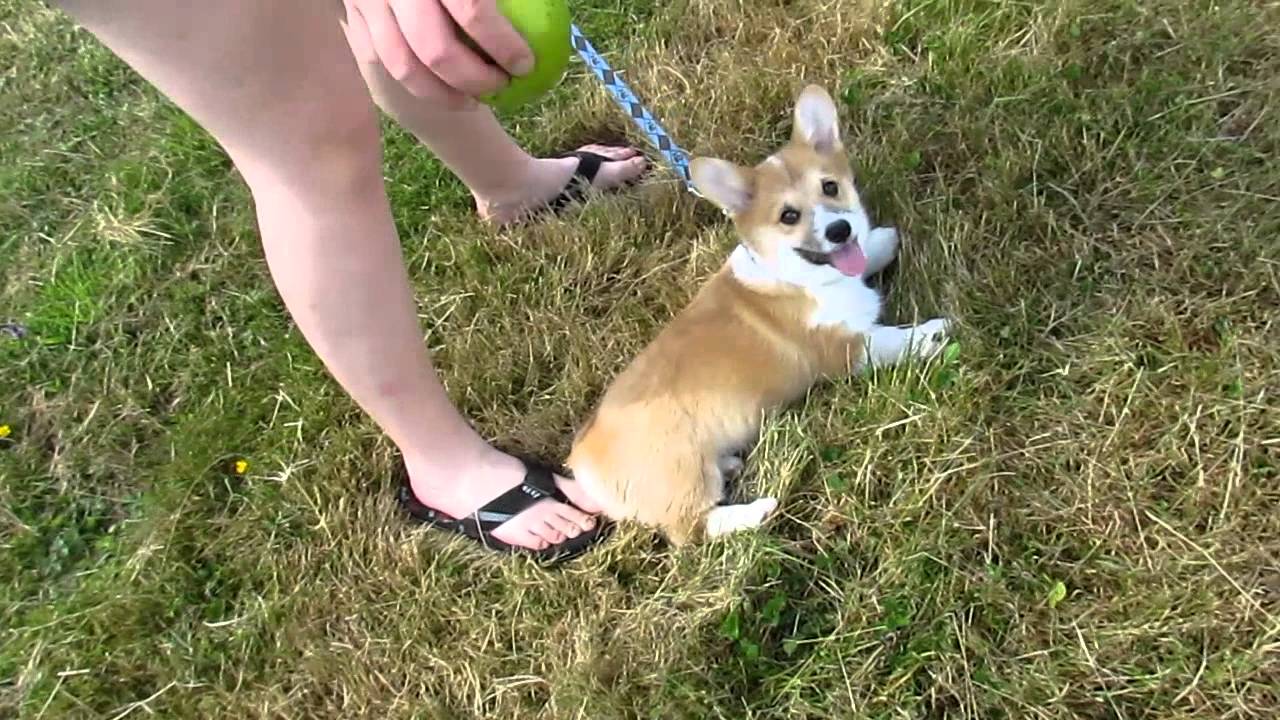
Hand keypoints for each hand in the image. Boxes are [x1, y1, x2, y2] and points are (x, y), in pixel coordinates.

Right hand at [343, 0, 533, 106]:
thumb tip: (551, 10)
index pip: (472, 11)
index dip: (503, 44)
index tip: (525, 64)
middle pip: (435, 51)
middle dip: (475, 80)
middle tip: (501, 86)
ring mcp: (366, 2)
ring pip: (402, 66)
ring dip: (443, 95)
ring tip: (474, 100)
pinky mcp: (352, 15)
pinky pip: (381, 61)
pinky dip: (414, 83)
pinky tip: (442, 90)